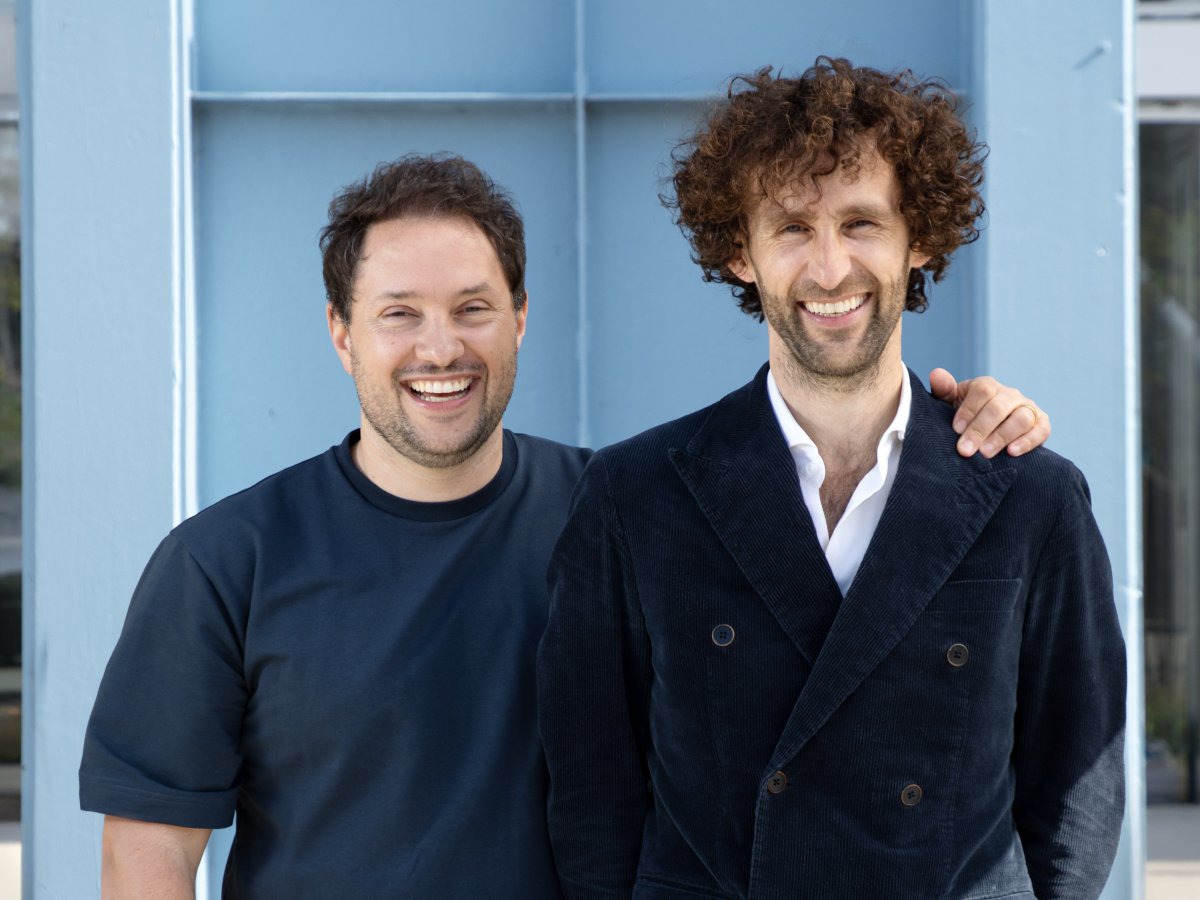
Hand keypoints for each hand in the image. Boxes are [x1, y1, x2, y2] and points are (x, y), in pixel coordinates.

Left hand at [929, 368, 1049, 458]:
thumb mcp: (951, 402)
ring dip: (1002, 437)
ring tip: (986, 454)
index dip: (969, 410)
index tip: (956, 430)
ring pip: (1020, 419)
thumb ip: (944, 390)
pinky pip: (1041, 430)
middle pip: (999, 407)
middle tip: (965, 450)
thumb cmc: (966, 416)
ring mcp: (1027, 408)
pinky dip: (1028, 441)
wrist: (989, 432)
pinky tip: (1012, 453)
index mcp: (987, 386)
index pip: (982, 391)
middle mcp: (1010, 394)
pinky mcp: (1041, 424)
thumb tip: (936, 374)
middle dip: (980, 430)